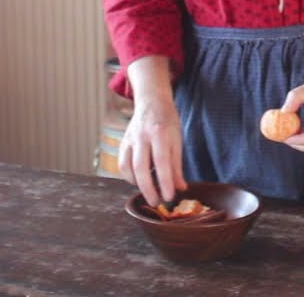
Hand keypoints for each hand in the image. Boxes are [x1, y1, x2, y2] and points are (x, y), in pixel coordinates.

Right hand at [119, 56, 187, 205]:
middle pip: (141, 167)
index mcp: (160, 132)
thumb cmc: (168, 121)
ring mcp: (130, 138)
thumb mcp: (177, 139)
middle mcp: (142, 135)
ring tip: (150, 193)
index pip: (162, 161)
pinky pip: (122, 164)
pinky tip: (139, 181)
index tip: (170, 196)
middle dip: (148, 188)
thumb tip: (180, 188)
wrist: (151, 101)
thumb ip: (177, 164)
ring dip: (137, 184)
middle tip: (157, 202)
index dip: (165, 181)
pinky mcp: (123, 142)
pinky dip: (129, 176)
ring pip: (128, 167)